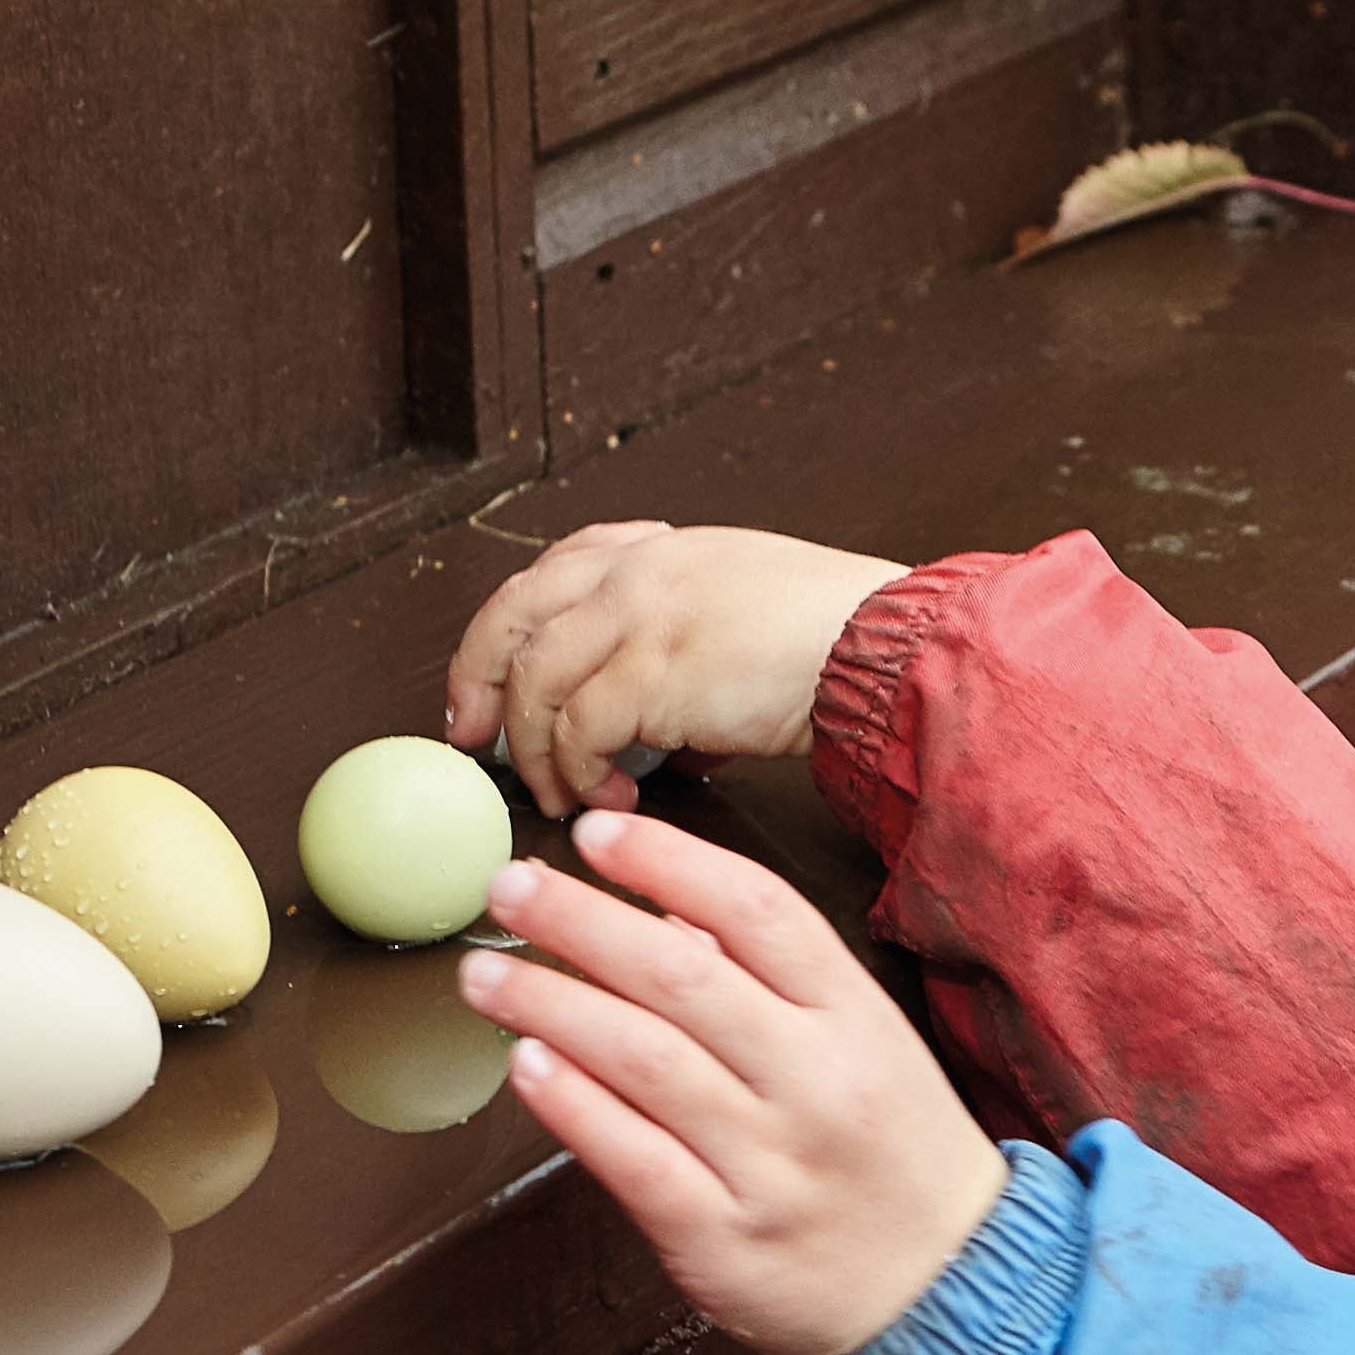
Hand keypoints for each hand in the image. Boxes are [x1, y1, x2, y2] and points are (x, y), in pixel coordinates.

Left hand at [445, 521, 902, 817]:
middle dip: (478, 681)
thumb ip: (680, 658)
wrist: (881, 652)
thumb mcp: (740, 620)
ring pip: (535, 680)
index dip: (504, 634)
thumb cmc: (834, 644)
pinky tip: (609, 802)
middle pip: (512, 614)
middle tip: (473, 738)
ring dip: (536, 750)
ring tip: (563, 796)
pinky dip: (580, 774)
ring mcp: (639, 611)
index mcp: (659, 552)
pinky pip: (578, 730)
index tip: (488, 686)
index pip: (549, 575)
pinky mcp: (652, 669)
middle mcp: (638, 569)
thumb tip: (653, 738)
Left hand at [456, 814, 1007, 1354]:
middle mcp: (815, 1082)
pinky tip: (524, 1065)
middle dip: (580, 921)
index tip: (594, 833)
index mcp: (855, 1018)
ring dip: (550, 1005)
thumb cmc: (888, 1156)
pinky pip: (633, 1160)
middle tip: (508, 889)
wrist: (948, 1291)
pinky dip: (572, 1106)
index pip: (757, 911)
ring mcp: (770, 1164)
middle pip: (683, 976)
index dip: (668, 861)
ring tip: (485, 976)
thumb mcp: (865, 1043)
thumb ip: (775, 978)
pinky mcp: (723, 1240)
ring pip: (644, 1061)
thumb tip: (666, 904)